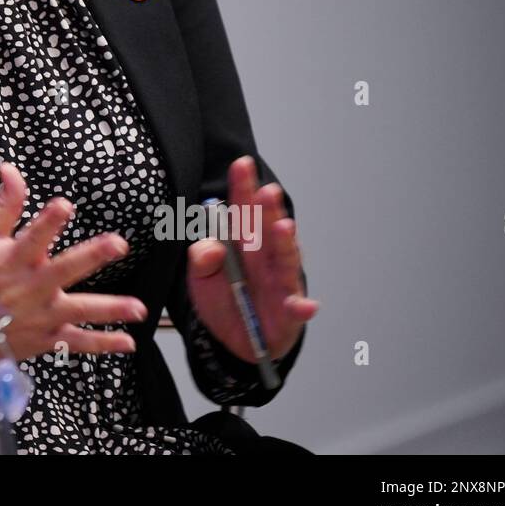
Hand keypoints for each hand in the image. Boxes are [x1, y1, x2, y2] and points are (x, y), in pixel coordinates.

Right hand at [0, 161, 146, 375]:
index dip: (47, 221)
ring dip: (109, 309)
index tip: (64, 205)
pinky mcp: (43, 339)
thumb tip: (10, 168)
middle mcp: (29, 288)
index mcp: (13, 260)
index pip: (32, 237)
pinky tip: (128, 341)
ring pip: (78, 310)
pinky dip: (103, 344)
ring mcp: (38, 316)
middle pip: (64, 270)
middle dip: (92, 256)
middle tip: (117, 244)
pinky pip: (77, 343)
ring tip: (138, 307)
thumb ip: (6, 204)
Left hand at [186, 155, 320, 363]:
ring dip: (284, 244)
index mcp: (243, 244)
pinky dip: (302, 307)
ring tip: (282, 227)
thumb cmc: (222, 300)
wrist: (235, 341)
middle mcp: (266, 258)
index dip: (242, 187)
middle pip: (267, 229)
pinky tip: (305, 305)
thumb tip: (211, 247)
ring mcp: (280, 284)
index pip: (242, 210)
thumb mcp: (200, 279)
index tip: (241, 164)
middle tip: (266, 190)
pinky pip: (297, 310)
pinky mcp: (289, 313)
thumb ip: (200, 260)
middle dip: (267, 210)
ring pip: (285, 261)